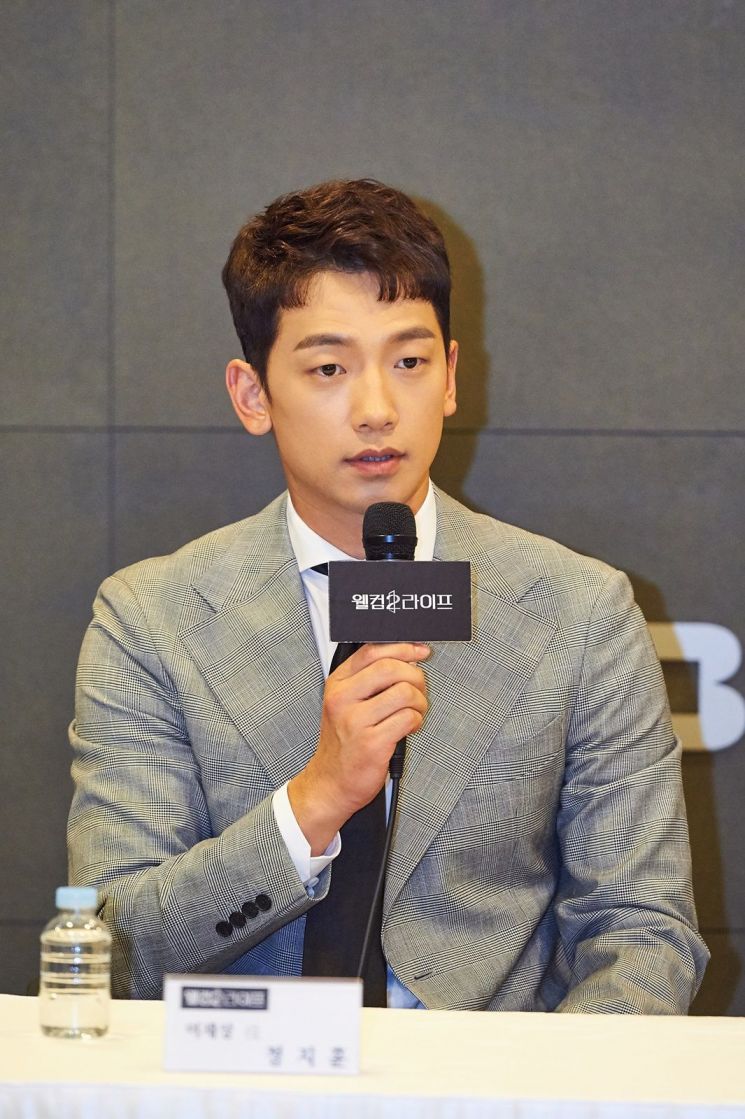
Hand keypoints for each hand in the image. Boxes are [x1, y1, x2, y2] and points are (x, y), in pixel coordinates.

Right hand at [288, 642, 429, 853]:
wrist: (331, 783)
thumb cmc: (344, 744)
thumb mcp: (346, 704)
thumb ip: (369, 679)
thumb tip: (408, 658)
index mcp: (337, 684)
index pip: (372, 651)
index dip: (402, 647)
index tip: (420, 651)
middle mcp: (343, 699)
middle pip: (390, 668)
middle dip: (415, 676)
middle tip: (419, 688)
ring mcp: (355, 721)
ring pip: (404, 693)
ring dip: (420, 702)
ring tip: (414, 712)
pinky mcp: (371, 743)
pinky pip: (408, 718)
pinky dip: (417, 721)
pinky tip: (409, 728)